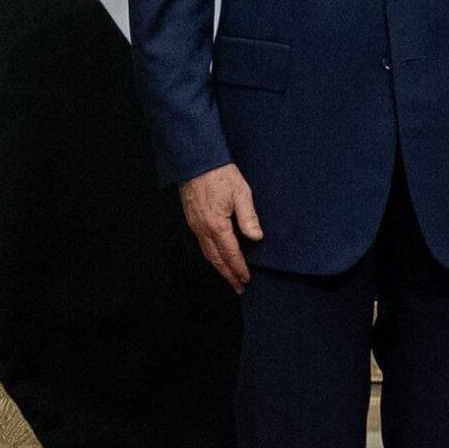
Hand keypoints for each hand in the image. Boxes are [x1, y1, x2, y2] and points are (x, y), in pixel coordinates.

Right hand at [178, 164, 263, 291]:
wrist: (196, 160)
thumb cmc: (220, 174)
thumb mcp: (241, 192)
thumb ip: (248, 217)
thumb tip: (256, 237)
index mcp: (216, 224)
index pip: (230, 253)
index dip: (239, 268)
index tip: (246, 279)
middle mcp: (203, 229)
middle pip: (216, 259)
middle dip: (228, 275)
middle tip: (239, 287)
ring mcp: (195, 225)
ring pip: (207, 253)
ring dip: (219, 268)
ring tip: (230, 277)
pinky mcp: (192, 220)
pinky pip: (202, 244)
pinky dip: (211, 256)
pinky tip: (217, 257)